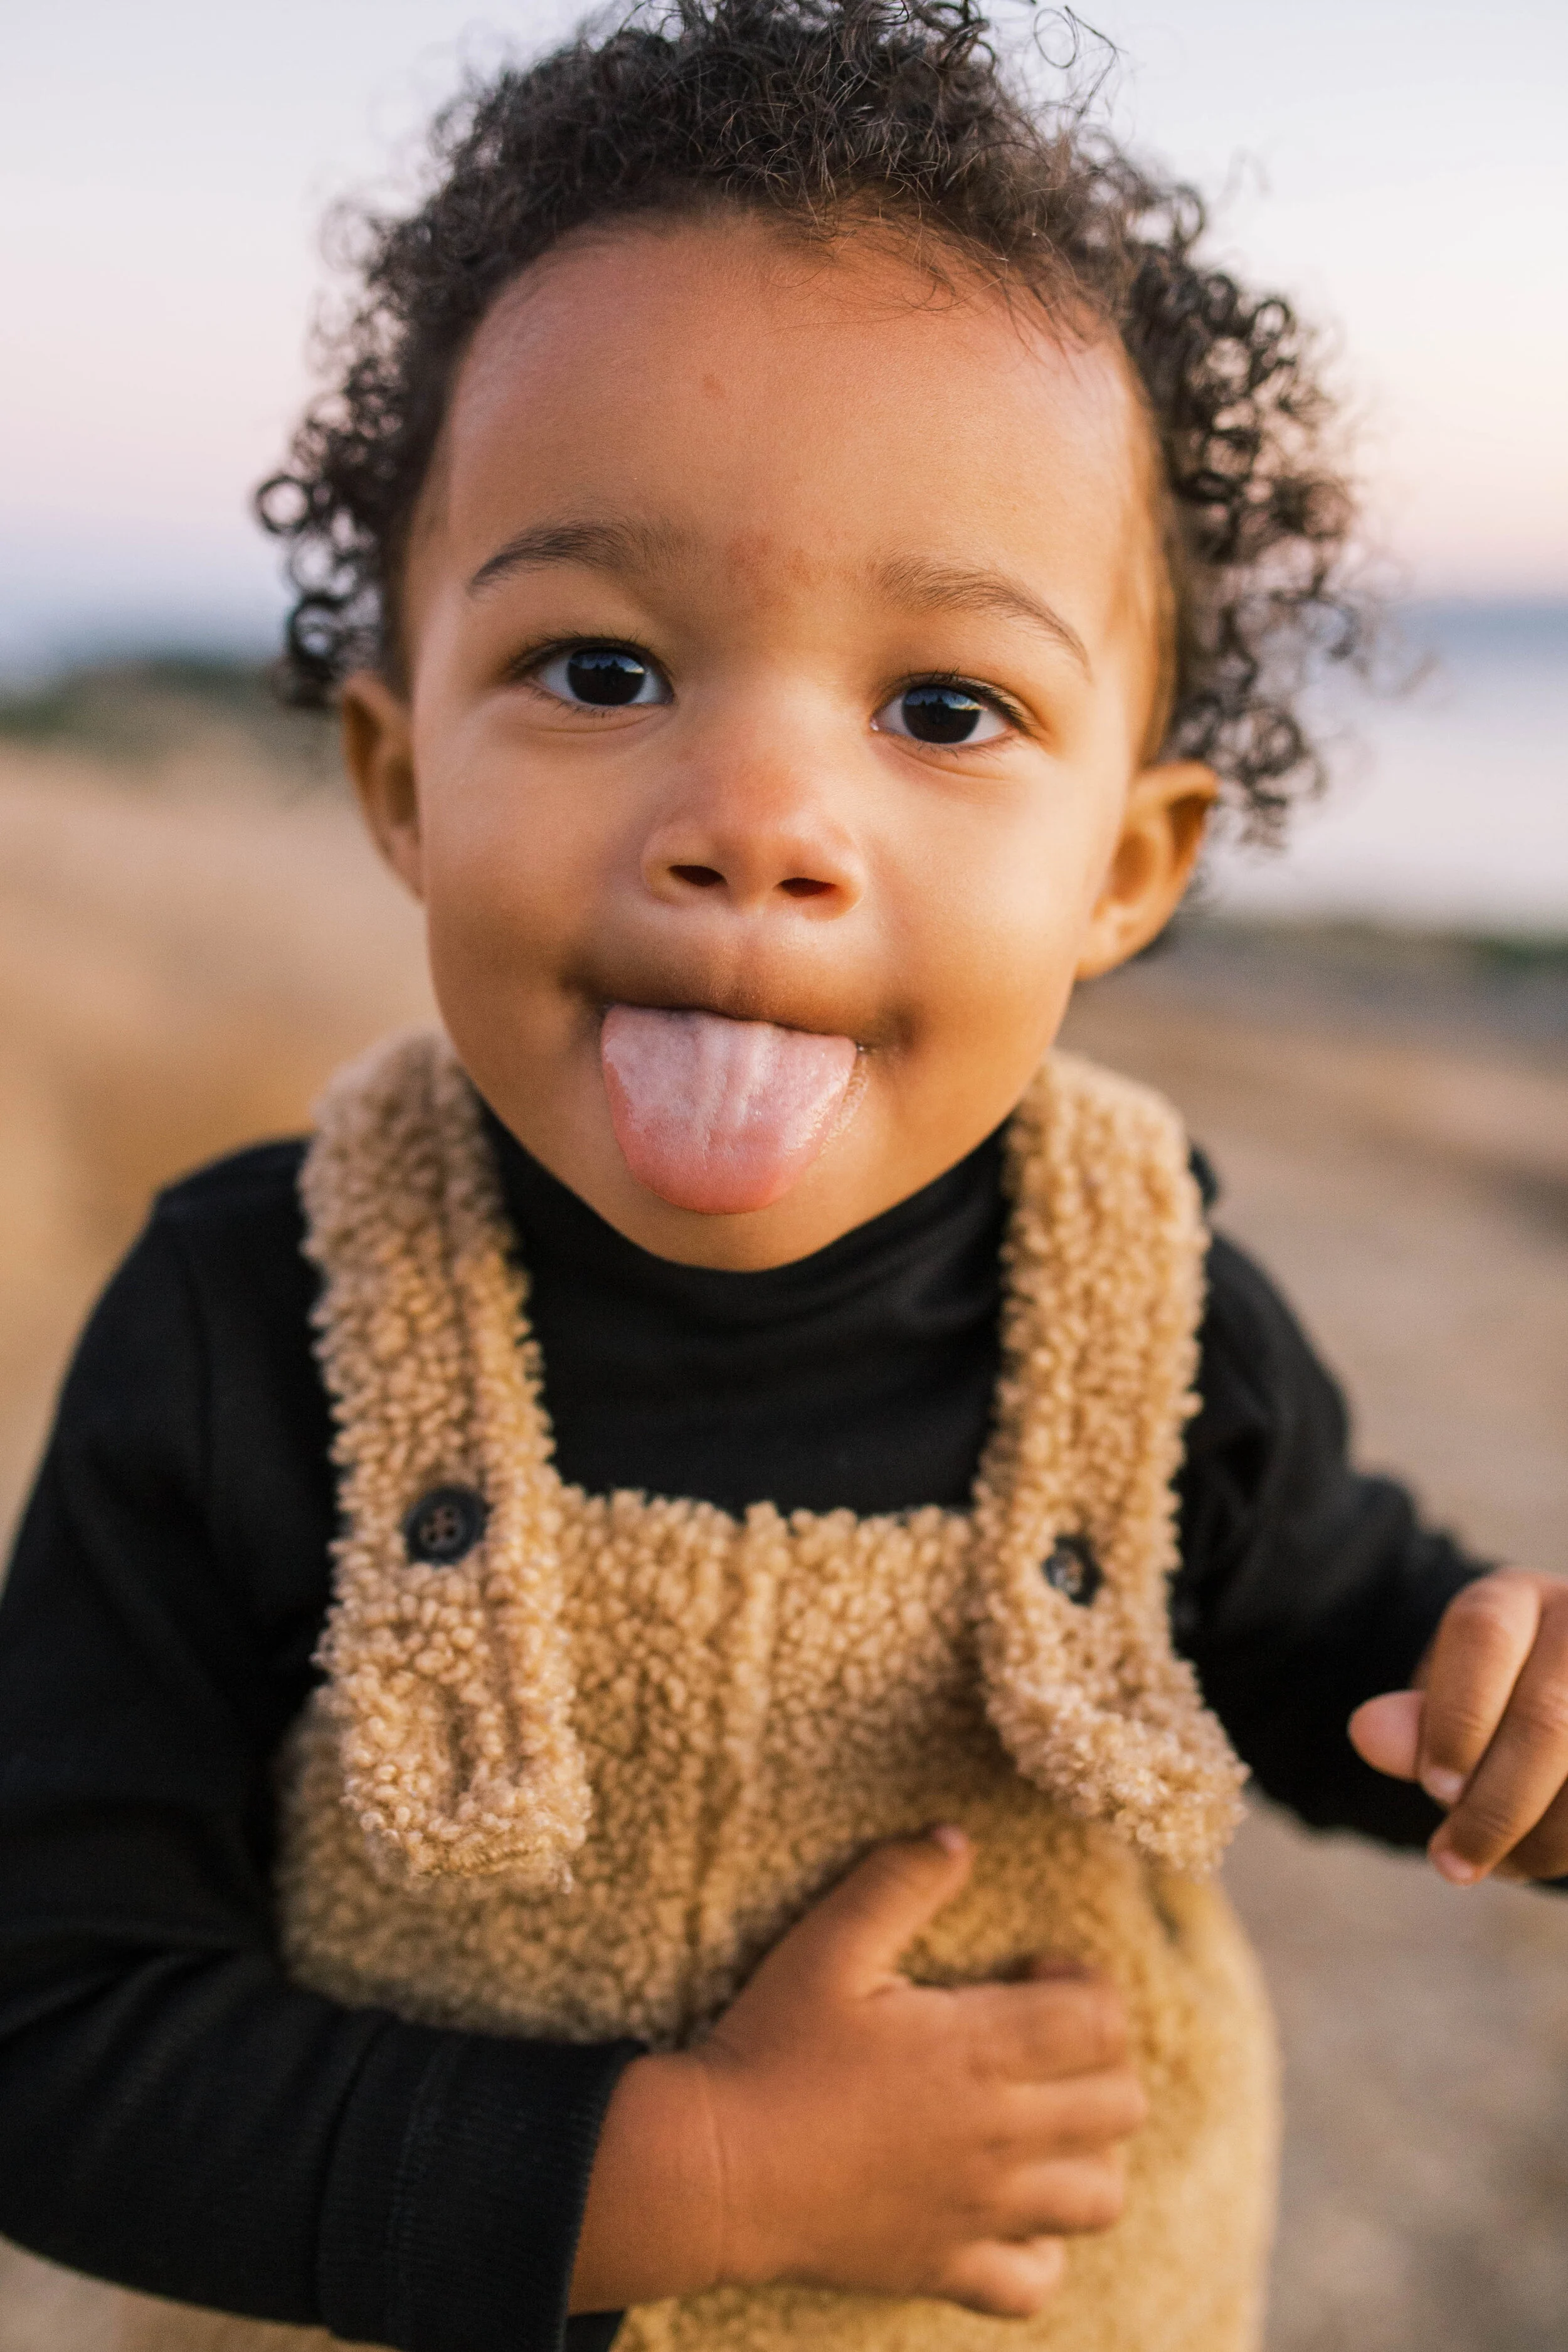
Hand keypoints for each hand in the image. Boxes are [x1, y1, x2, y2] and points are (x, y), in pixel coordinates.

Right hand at [570, 1828, 1145, 2316]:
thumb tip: (957, 1839)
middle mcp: (997, 2135)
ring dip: (1090, 2154)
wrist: (713, 2169)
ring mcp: (978, 2210)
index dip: (1088, 1984)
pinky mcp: (944, 2267)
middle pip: (1121, 2106)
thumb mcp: (827, 1944)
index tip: (1039, 1969)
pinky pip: (1035, 2284)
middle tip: (1044, 2041)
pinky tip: (1006, 2212)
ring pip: (1100, 2198)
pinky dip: (1039, 2252)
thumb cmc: (769, 2048)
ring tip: (1041, 2123)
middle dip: (1102, 2062)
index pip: (1101, 2021)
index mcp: (977, 2049)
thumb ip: (899, 1882)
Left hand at [1349, 1569, 1567, 1884]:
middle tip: (1451, 1862)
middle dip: (1495, 1804)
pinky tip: (1534, 1858)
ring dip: (1540, 1838)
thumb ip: (1415, 1719)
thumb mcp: (1449, 1698)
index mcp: (1516, 1597)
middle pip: (1547, 1716)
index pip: (1483, 1638)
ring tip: (1494, 1867)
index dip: (1456, 1718)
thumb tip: (1367, 1733)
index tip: (1433, 1788)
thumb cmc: (1494, 1700)